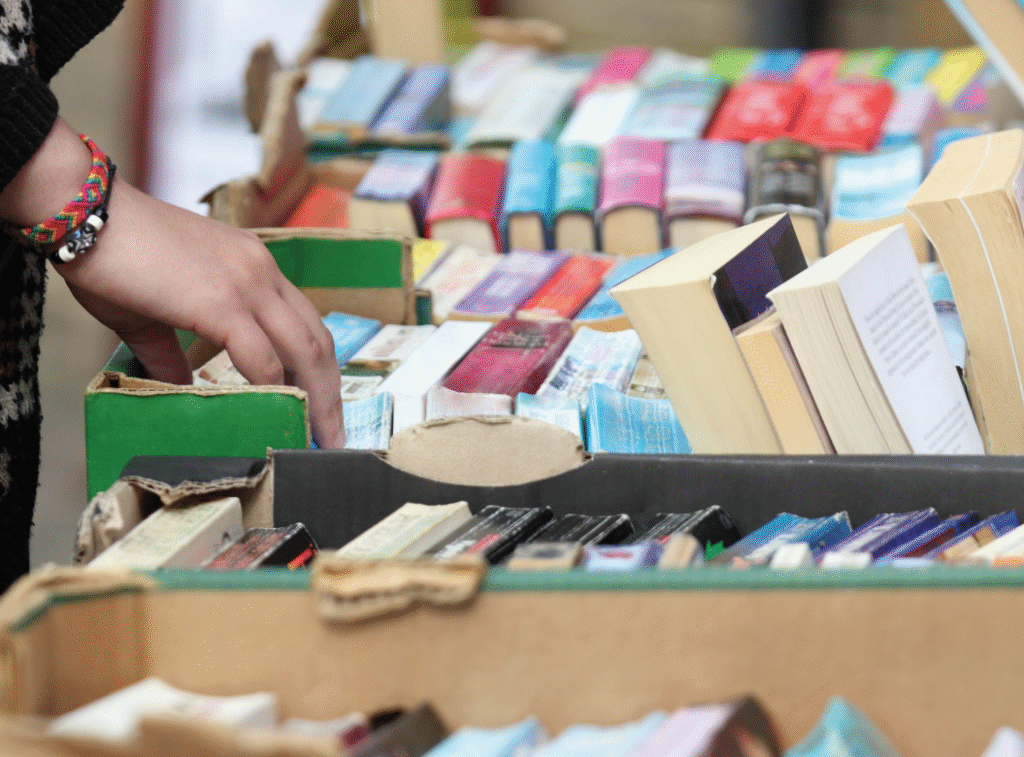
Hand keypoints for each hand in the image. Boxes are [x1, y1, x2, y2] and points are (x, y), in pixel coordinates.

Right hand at [56, 177, 345, 448]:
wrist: (82, 214)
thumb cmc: (110, 257)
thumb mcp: (152, 313)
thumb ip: (172, 354)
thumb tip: (181, 389)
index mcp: (254, 267)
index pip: (304, 323)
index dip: (319, 368)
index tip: (321, 405)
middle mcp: (262, 271)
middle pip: (317, 341)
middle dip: (330, 392)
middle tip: (333, 435)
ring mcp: (247, 284)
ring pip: (303, 350)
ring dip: (315, 399)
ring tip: (317, 437)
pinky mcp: (222, 302)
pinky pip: (262, 357)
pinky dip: (274, 390)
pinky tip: (276, 417)